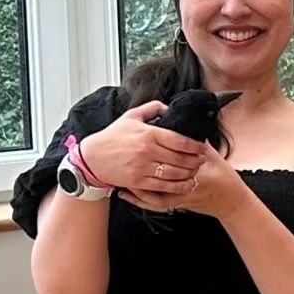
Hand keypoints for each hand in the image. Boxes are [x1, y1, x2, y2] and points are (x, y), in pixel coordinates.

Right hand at [78, 100, 206, 195]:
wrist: (91, 158)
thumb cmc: (112, 137)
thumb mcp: (131, 116)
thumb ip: (152, 108)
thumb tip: (170, 107)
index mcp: (148, 134)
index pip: (180, 140)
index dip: (196, 146)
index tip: (202, 147)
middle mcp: (147, 151)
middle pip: (181, 158)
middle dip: (196, 160)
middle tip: (202, 160)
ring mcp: (142, 167)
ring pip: (175, 173)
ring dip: (189, 173)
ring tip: (196, 171)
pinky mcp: (138, 181)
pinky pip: (163, 186)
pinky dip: (178, 186)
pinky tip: (186, 184)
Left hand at [122, 143, 248, 220]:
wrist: (230, 200)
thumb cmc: (224, 178)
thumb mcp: (213, 156)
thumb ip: (198, 143)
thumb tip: (185, 127)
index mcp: (197, 167)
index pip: (172, 156)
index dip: (154, 148)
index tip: (139, 139)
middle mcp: (186, 182)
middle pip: (157, 174)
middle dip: (139, 165)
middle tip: (123, 156)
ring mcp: (181, 196)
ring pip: (152, 193)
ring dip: (134, 185)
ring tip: (119, 177)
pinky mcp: (178, 205)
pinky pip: (154, 204)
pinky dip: (139, 200)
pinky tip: (126, 194)